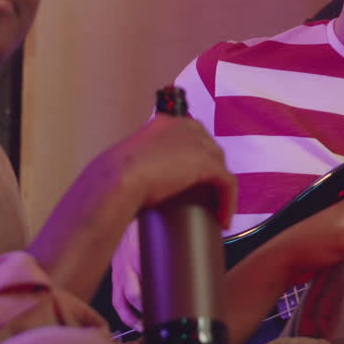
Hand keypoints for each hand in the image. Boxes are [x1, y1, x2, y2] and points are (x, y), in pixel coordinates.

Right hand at [29, 114, 234, 300]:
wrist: (118, 180)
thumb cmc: (115, 178)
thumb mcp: (130, 163)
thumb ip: (138, 166)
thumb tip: (134, 189)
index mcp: (167, 122)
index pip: (193, 135)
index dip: (198, 158)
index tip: (196, 181)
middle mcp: (185, 125)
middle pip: (210, 149)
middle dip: (212, 173)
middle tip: (207, 199)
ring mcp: (198, 143)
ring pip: (220, 167)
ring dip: (221, 190)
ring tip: (215, 211)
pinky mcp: (207, 163)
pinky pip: (227, 183)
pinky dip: (228, 203)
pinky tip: (223, 221)